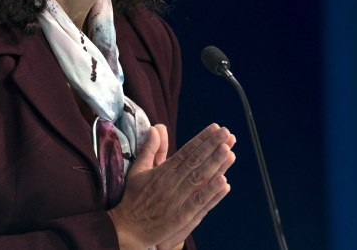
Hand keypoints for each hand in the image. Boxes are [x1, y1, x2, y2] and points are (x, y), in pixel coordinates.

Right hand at [108, 123, 235, 248]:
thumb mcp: (138, 170)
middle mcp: (171, 184)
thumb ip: (150, 149)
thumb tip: (157, 128)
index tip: (215, 128)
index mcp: (162, 171)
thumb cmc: (134, 198)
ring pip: (199, 180)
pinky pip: (198, 203)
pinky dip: (211, 193)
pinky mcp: (180, 217)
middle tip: (227, 133)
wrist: (127, 229)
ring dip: (215, 165)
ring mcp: (177, 200)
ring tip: (229, 151)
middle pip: (195, 162)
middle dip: (212, 147)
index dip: (201, 139)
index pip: (186, 151)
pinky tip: (224, 182)